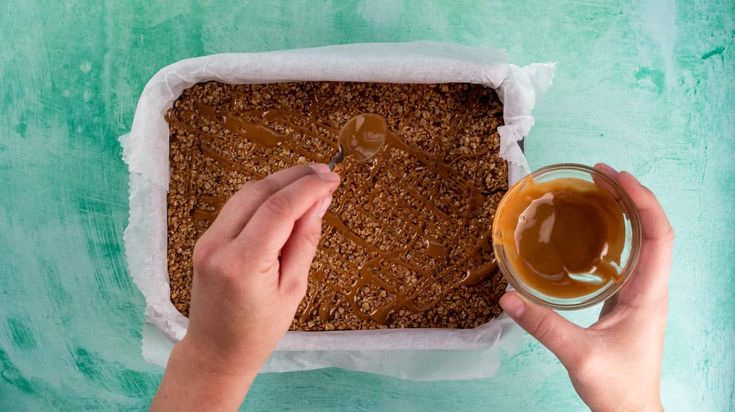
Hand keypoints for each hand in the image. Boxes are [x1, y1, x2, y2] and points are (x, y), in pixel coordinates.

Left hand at [152, 164, 339, 410]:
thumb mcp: (294, 289)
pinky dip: (263, 196)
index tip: (333, 178)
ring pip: (246, 193)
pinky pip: (237, 207)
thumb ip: (305, 240)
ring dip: (279, 182)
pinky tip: (286, 199)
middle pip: (259, 191)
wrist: (215, 352)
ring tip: (311, 182)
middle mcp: (219, 245)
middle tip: (326, 172)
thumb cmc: (258, 331)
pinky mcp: (205, 240)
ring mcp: (207, 241)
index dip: (309, 187)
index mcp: (243, 263)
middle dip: (295, 177)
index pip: (280, 208)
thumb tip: (320, 202)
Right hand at [499, 164, 672, 411]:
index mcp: (649, 294)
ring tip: (596, 192)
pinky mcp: (626, 301)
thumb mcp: (578, 355)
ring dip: (624, 213)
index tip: (618, 178)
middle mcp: (650, 288)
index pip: (659, 235)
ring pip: (642, 242)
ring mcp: (640, 294)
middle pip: (653, 230)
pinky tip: (589, 232)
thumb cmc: (618, 388)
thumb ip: (543, 326)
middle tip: (601, 174)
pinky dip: (613, 236)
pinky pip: (626, 258)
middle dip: (631, 197)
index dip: (643, 201)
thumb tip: (507, 297)